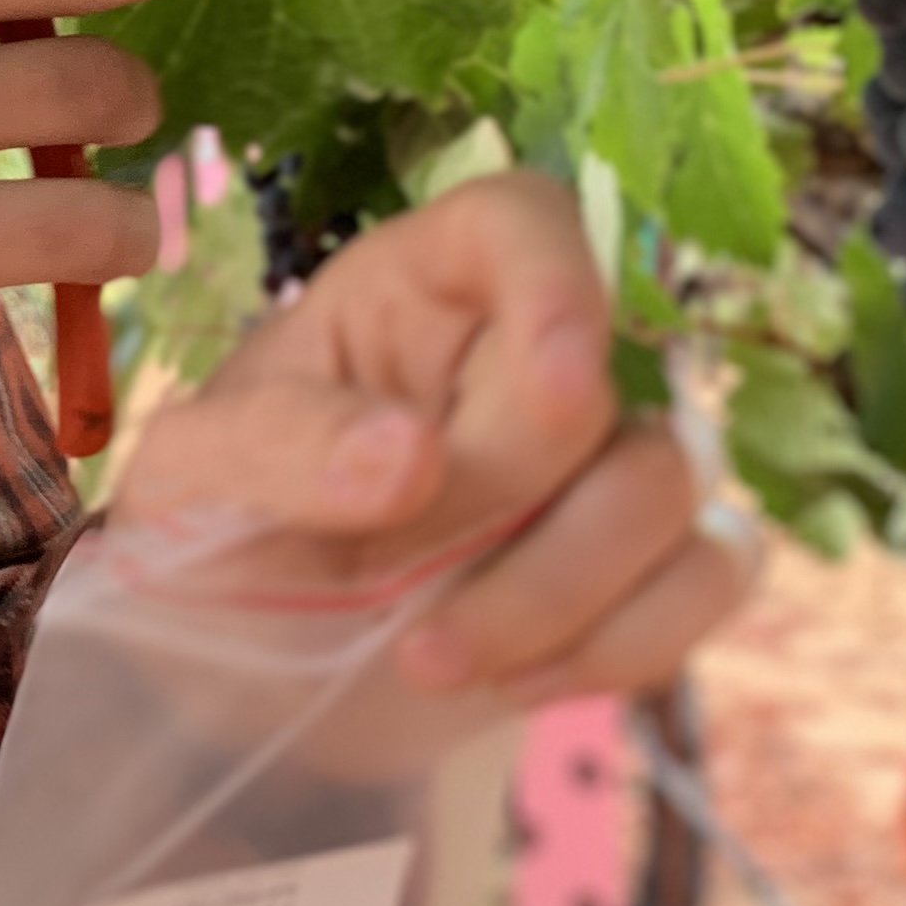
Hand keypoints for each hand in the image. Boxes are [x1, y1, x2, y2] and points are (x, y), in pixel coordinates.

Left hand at [116, 172, 756, 708]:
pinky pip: (713, 574)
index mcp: (415, 289)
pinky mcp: (641, 558)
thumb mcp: (193, 474)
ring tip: (425, 661)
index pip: (525, 221)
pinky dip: (627, 645)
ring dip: (558, 599)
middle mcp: (521, 355)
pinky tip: (515, 683)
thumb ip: (280, 446)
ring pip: (669, 489)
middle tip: (389, 591)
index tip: (557, 387)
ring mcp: (594, 455)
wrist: (242, 673)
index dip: (562, 286)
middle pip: (599, 398)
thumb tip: (411, 456)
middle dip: (502, 513)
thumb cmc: (215, 530)